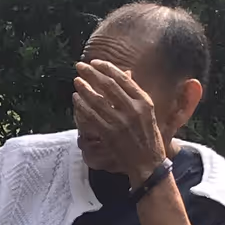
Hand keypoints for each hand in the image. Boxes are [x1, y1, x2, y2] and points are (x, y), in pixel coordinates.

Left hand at [73, 58, 169, 184]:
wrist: (148, 162)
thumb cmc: (148, 136)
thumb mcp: (147, 111)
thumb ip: (135, 93)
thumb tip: (125, 73)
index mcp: (144, 101)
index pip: (122, 78)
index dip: (106, 68)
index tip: (95, 62)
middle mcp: (133, 110)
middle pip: (108, 86)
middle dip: (91, 74)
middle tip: (79, 66)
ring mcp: (121, 123)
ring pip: (97, 100)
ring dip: (84, 89)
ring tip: (76, 81)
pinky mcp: (109, 134)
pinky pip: (91, 117)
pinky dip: (82, 107)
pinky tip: (76, 100)